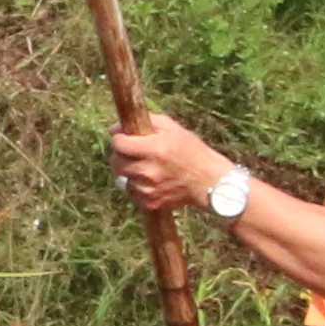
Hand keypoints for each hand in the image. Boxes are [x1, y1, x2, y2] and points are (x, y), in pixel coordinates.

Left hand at [105, 113, 237, 216]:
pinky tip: (147, 180)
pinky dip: (134, 186)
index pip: (119, 144)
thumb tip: (115, 127)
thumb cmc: (191, 150)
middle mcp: (149, 170)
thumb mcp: (172, 128)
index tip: (123, 138)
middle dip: (120, 155)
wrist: (209, 181)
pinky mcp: (149, 203)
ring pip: (121, 179)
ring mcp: (148, 189)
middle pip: (116, 162)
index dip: (119, 139)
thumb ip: (146, 122)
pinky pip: (130, 193)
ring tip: (141, 166)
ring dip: (127, 171)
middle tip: (130, 153)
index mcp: (154, 149)